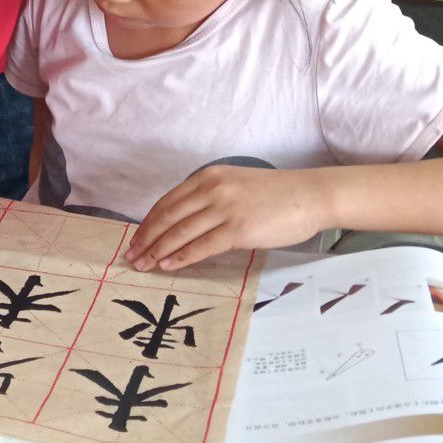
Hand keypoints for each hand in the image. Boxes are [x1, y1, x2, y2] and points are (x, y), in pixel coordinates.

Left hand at [127, 165, 331, 270]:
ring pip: (180, 232)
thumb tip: (185, 224)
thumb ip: (210, 199)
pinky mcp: (238, 229)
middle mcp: (213, 188)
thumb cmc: (275, 195)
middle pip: (168, 216)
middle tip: (132, 256)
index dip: (149, 222)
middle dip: (147, 238)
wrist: (310, 195)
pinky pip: (202, 246)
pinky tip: (169, 265)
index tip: (136, 239)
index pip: (168, 201)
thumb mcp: (235, 185)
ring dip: (158, 251)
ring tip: (145, 265)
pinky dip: (181, 257)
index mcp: (209, 176)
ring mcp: (225, 208)